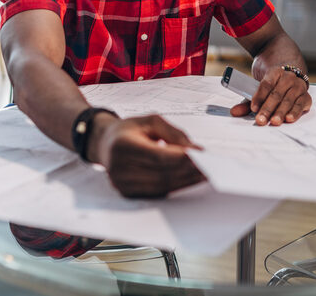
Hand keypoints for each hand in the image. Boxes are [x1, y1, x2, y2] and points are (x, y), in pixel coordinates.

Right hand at [91, 114, 205, 197]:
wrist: (105, 143)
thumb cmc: (130, 130)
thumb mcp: (151, 121)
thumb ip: (175, 134)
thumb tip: (196, 150)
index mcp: (123, 145)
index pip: (158, 156)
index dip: (182, 158)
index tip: (203, 156)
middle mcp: (119, 168)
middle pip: (163, 174)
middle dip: (189, 171)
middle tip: (211, 167)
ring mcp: (122, 184)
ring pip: (163, 186)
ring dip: (186, 181)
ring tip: (205, 174)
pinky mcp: (128, 193)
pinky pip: (158, 192)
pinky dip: (177, 186)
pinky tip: (190, 179)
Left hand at [230, 67, 311, 125]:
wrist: (289, 74)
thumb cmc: (272, 84)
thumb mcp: (259, 88)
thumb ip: (248, 101)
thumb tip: (234, 112)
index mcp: (275, 72)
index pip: (266, 84)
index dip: (259, 96)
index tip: (253, 108)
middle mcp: (288, 77)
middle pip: (277, 94)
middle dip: (268, 108)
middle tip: (261, 120)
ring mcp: (299, 86)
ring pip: (288, 100)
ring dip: (281, 112)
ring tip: (274, 122)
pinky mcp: (306, 96)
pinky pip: (301, 105)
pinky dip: (295, 112)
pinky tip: (289, 118)